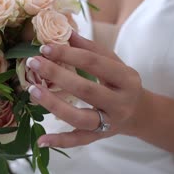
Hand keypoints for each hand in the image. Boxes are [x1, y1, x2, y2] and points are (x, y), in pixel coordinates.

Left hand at [25, 31, 147, 147]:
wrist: (140, 113)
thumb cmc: (122, 83)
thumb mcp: (114, 63)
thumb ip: (90, 48)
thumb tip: (65, 31)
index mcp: (126, 78)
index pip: (94, 63)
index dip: (68, 54)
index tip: (45, 47)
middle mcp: (120, 102)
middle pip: (86, 90)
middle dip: (57, 75)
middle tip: (33, 63)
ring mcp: (110, 123)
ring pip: (80, 117)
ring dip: (54, 104)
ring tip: (32, 90)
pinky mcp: (99, 137)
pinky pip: (78, 141)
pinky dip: (60, 141)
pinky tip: (41, 140)